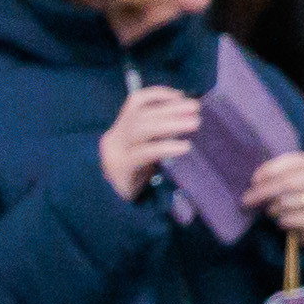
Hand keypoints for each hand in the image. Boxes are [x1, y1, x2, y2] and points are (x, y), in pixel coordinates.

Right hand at [98, 82, 203, 204]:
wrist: (107, 209)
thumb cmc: (131, 180)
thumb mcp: (142, 152)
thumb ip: (156, 136)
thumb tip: (186, 117)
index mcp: (119, 130)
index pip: (135, 101)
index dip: (158, 94)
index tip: (181, 95)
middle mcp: (114, 137)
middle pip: (142, 115)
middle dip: (171, 108)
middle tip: (196, 108)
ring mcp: (115, 152)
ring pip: (141, 128)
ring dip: (171, 123)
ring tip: (195, 123)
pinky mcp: (121, 168)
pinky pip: (145, 152)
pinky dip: (166, 146)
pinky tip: (184, 146)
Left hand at [246, 150, 303, 246]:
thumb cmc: (299, 196)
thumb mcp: (292, 180)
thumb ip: (277, 177)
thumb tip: (254, 183)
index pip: (289, 162)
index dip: (268, 170)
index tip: (253, 181)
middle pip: (287, 183)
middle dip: (263, 192)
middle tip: (246, 200)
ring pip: (287, 202)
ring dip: (272, 209)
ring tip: (270, 211)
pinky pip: (291, 219)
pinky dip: (281, 221)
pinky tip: (282, 221)